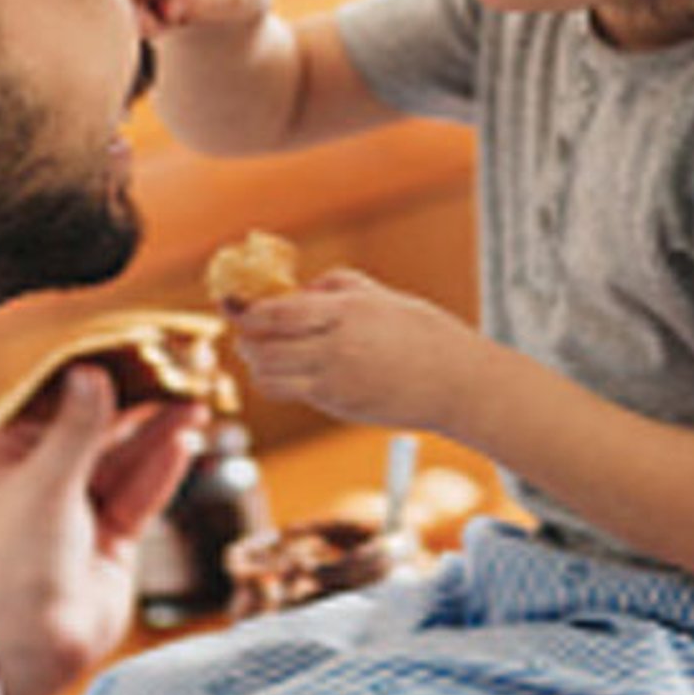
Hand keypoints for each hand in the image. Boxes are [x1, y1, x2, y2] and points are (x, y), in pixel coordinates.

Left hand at [0, 365, 205, 694]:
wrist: (32, 650)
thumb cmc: (15, 571)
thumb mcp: (45, 487)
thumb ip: (78, 429)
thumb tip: (93, 373)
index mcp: (5, 459)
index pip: (54, 401)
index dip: (95, 373)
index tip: (134, 346)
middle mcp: (41, 479)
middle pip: (98, 427)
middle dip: (139, 402)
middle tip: (181, 373)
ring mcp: (79, 508)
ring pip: (127, 457)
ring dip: (160, 431)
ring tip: (198, 405)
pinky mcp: (113, 535)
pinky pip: (143, 492)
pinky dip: (164, 468)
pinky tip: (186, 444)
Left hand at [227, 269, 484, 431]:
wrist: (458, 384)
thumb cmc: (426, 334)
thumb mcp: (382, 297)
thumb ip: (336, 288)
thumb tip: (298, 292)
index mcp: (348, 314)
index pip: (277, 313)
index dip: (247, 309)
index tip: (234, 302)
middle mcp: (336, 349)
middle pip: (263, 349)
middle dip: (247, 339)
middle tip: (248, 329)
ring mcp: (335, 383)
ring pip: (269, 377)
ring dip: (259, 363)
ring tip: (268, 351)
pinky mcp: (338, 406)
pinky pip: (294, 392)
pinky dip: (283, 380)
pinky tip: (296, 368)